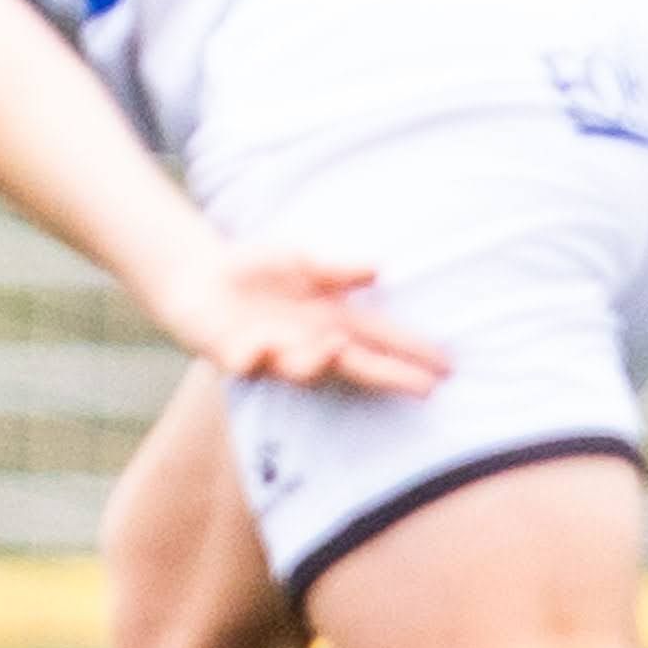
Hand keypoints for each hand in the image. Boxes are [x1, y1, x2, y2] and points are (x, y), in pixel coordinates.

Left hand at [151, 247, 450, 396]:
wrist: (199, 276)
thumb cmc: (258, 270)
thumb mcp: (300, 259)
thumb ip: (335, 268)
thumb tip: (378, 268)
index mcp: (331, 320)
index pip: (380, 337)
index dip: (412, 351)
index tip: (447, 365)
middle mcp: (310, 343)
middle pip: (357, 364)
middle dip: (390, 376)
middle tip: (426, 389)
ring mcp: (275, 354)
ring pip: (304, 369)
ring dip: (319, 361)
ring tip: (335, 345)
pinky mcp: (237, 356)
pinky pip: (249, 362)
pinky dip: (256, 358)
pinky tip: (265, 350)